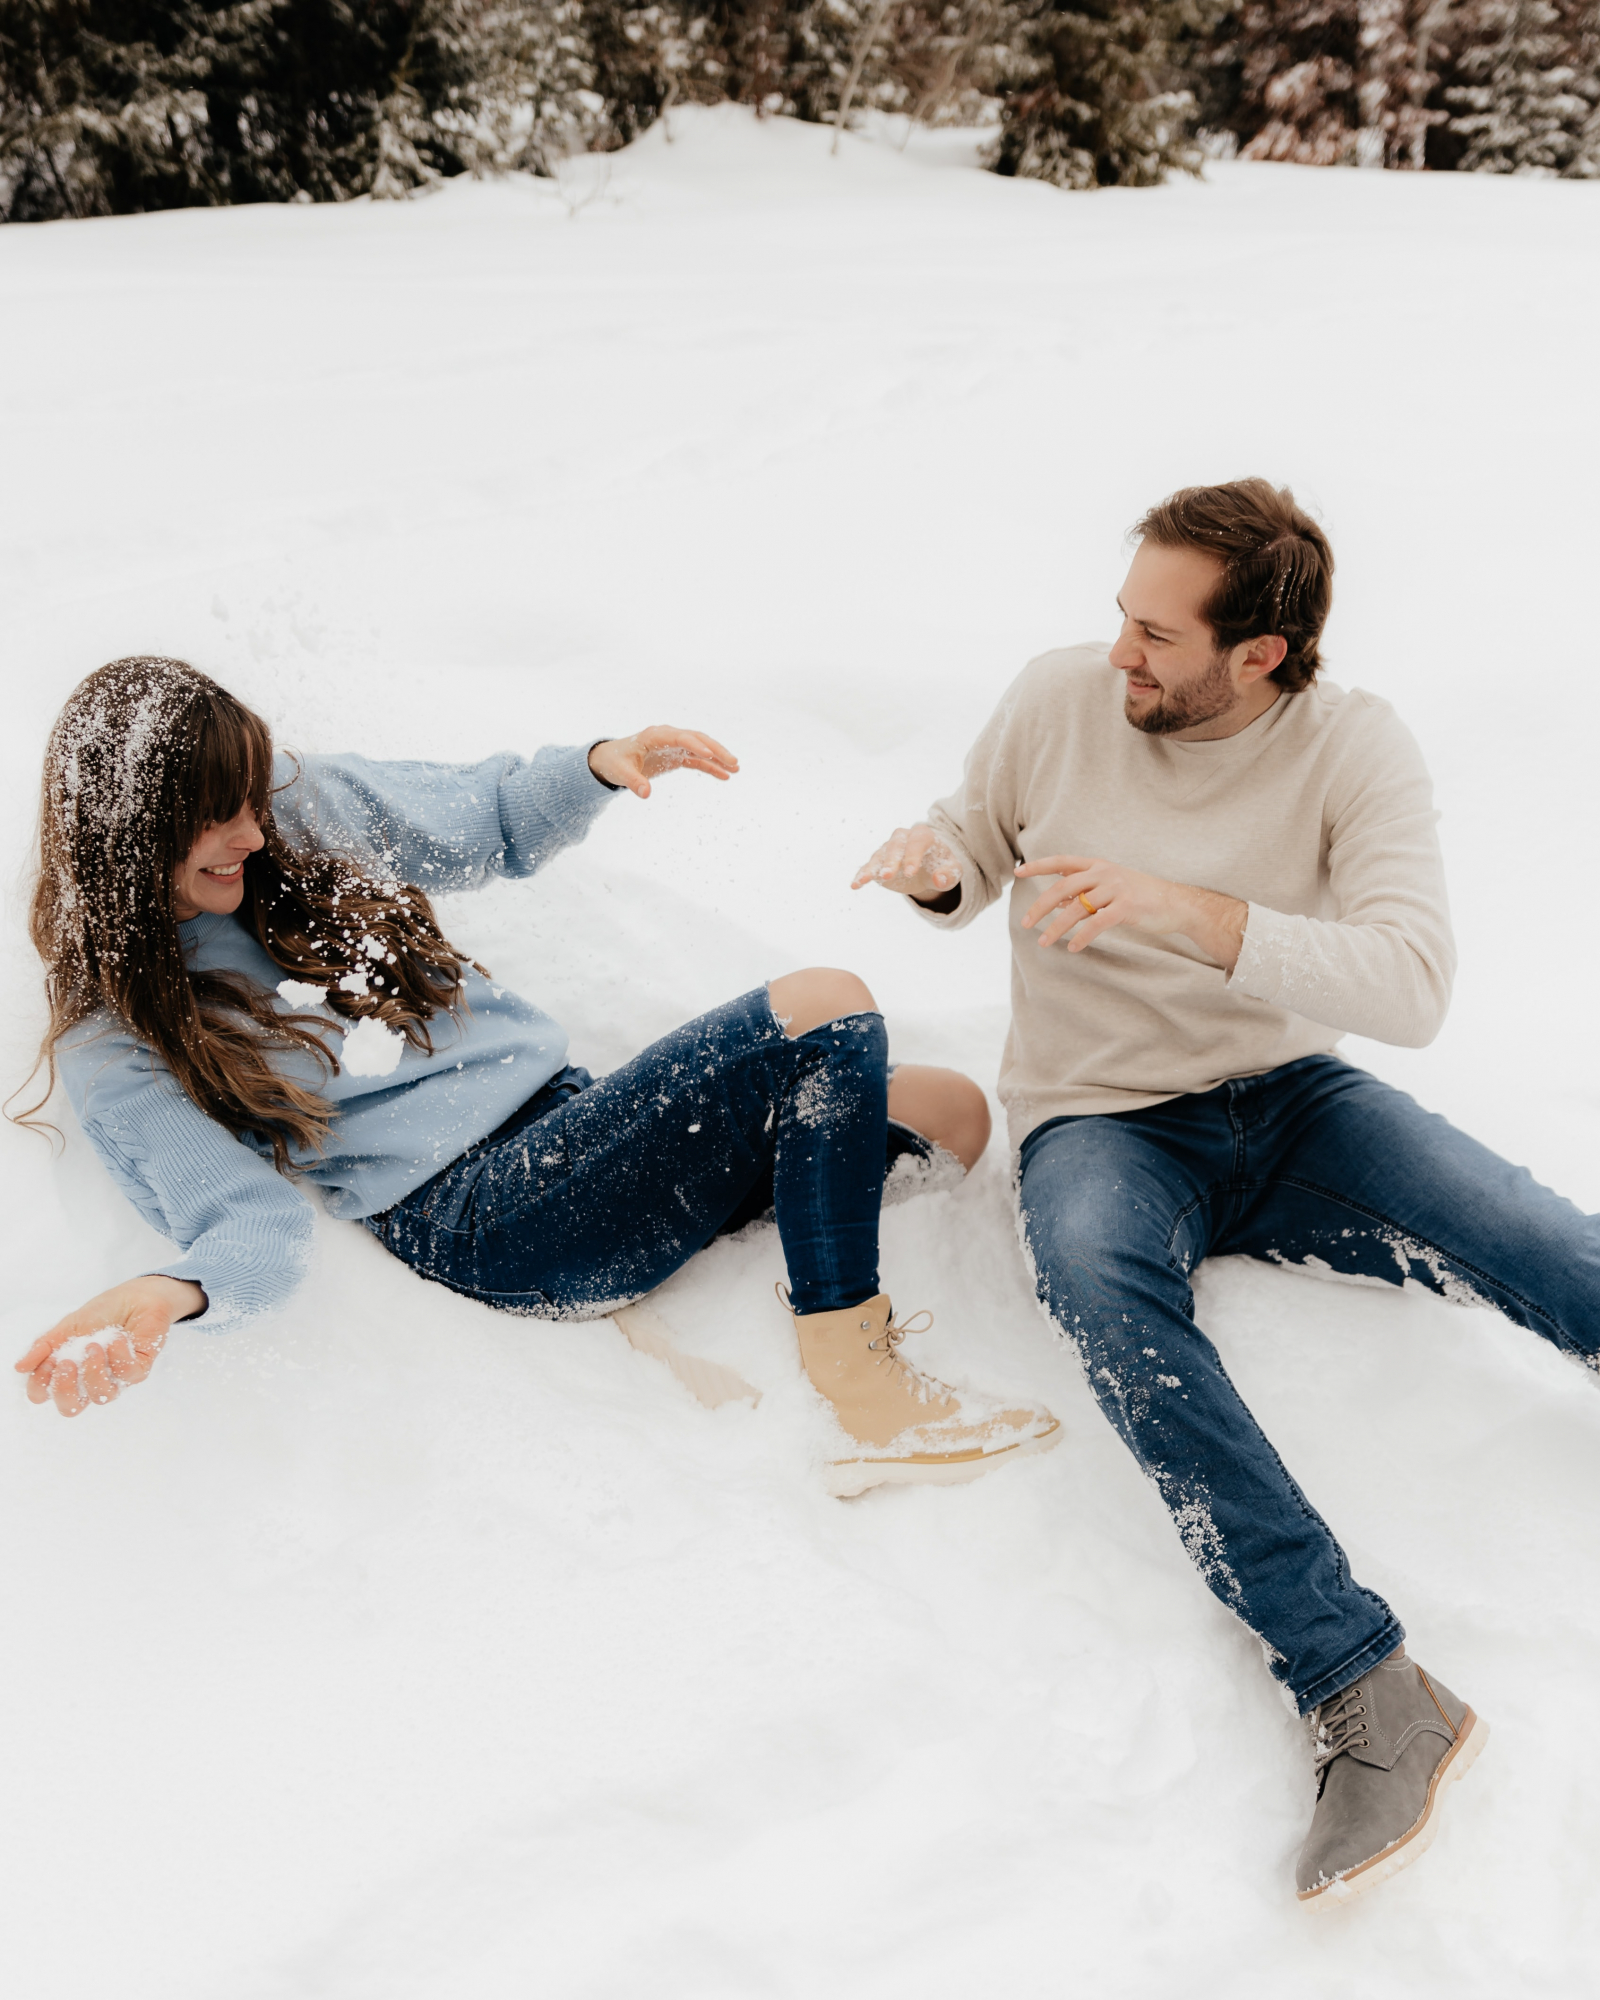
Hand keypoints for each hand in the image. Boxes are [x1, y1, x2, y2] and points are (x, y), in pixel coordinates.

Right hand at [14, 1275, 202, 1418]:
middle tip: (66, 1364)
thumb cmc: (103, 1312)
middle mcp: (91, 1380)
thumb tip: (20, 1367)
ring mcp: (116, 1378)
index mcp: (70, 1372)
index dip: (40, 1386)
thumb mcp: (68, 1326)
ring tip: (93, 1345)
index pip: (47, 1395)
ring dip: (93, 1371)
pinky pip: (128, 1376)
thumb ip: (45, 1345)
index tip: (46, 1362)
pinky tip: (115, 1338)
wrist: (137, 1296)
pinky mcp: (139, 1370)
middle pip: (71, 1408)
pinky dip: (118, 1356)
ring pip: (101, 1396)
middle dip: (64, 1390)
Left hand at [588, 727, 738, 799]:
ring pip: (701, 748)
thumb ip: (634, 782)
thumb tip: (646, 794)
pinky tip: (725, 775)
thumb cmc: (615, 762)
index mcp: (654, 736)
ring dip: (718, 757)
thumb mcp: (621, 772)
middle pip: (697, 739)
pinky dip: (711, 767)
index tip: (709, 754)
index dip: (695, 744)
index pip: (679, 737)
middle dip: (716, 749)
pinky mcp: (676, 756)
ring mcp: (674, 746)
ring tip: (736, 768)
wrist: (611, 760)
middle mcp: (667, 737)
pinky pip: (697, 760)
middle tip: (733, 761)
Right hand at [851, 824, 962, 904]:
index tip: (910, 873)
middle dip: (890, 860)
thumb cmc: (942, 866)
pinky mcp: (879, 861)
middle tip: (887, 876)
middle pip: (895, 845)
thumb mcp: (952, 871)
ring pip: (879, 854)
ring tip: (864, 880)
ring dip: (873, 867)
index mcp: (923, 835)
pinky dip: (862, 874)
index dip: (913, 856)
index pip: (917, 842)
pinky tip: (855, 884)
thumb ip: (949, 875)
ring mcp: (889, 848)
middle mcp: (904, 838)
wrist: (929, 867)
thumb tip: (938, 880)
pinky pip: (868, 866)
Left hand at [1015, 854, 1246, 969]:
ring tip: (1043, 942)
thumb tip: (1057, 899)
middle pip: (1063, 886)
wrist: (1177, 904)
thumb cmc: (1140, 897)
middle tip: (1025, 924)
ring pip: (1077, 907)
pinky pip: (1097, 923)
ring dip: (1056, 927)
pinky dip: (1082, 937)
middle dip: (1040, 905)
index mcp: (1098, 865)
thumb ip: (1085, 891)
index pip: (1062, 862)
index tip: (1018, 871)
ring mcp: (1117, 888)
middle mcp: (1105, 872)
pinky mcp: (1127, 907)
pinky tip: (1072, 948)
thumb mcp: (1110, 887)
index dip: (1039, 866)